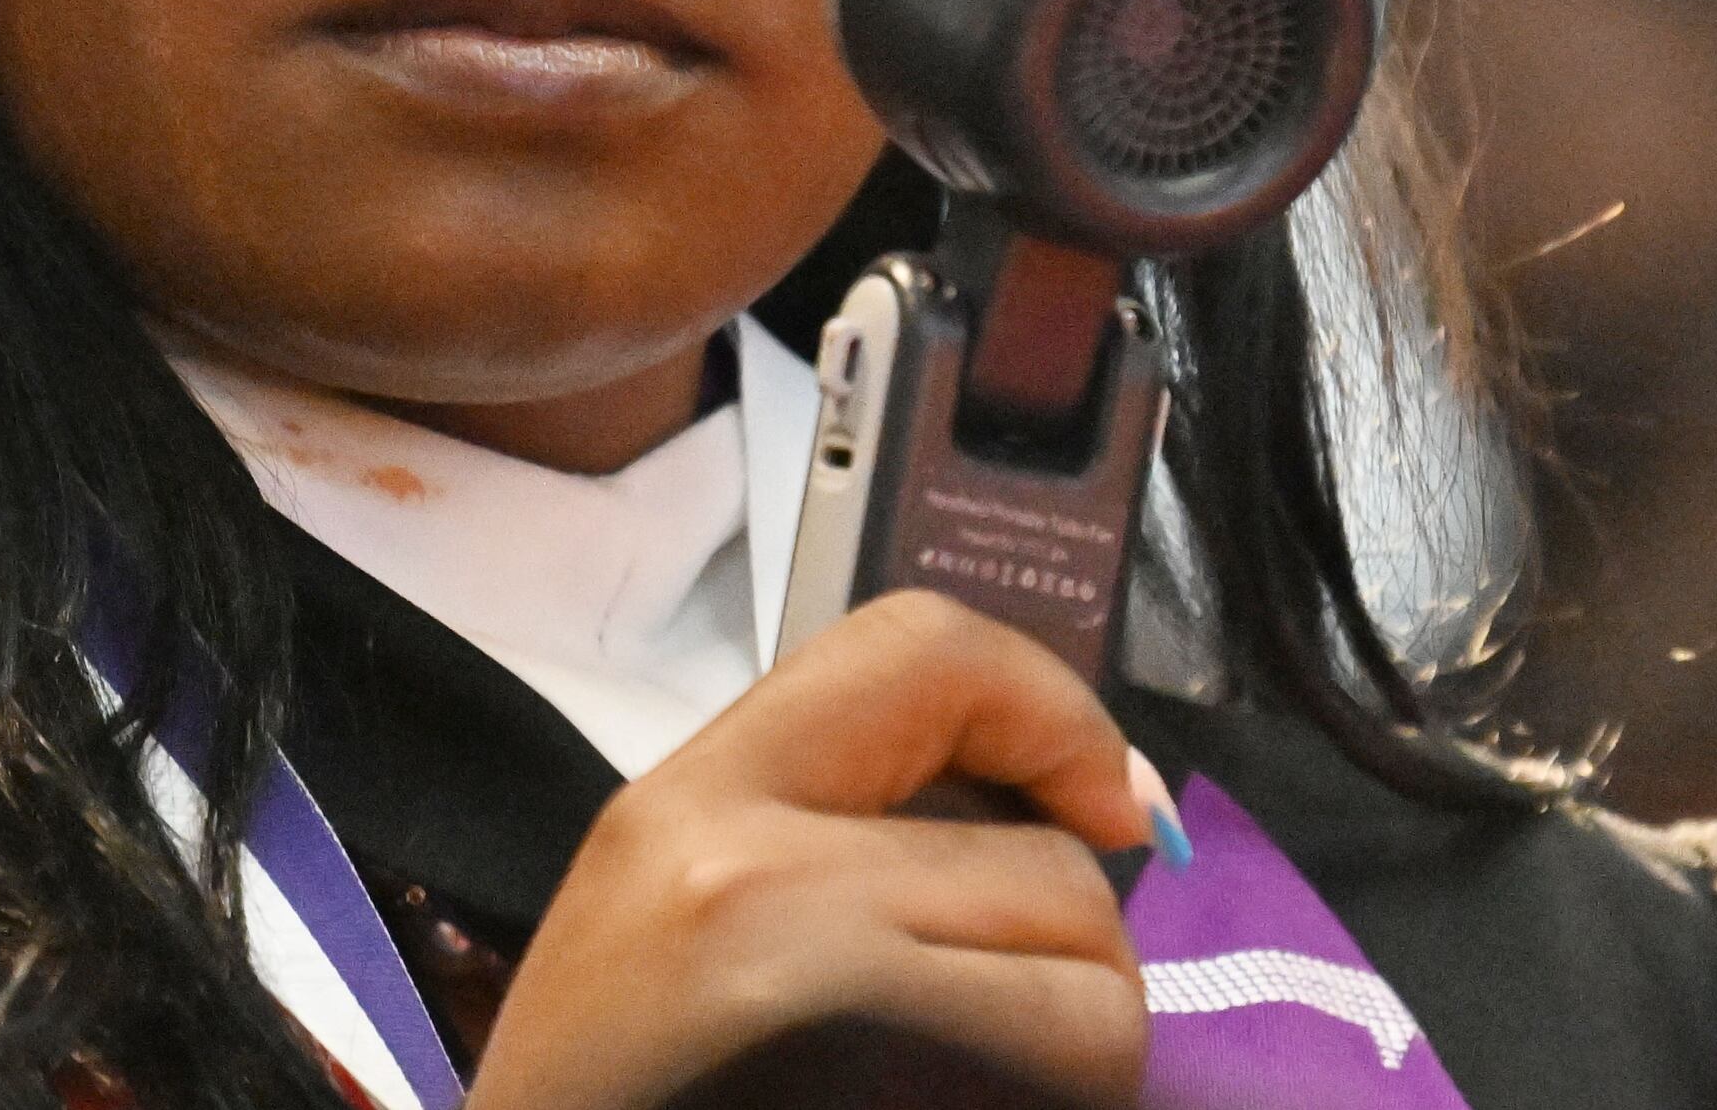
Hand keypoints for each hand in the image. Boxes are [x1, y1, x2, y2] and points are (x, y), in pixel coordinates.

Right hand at [464, 590, 1157, 1109]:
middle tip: (977, 1016)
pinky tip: (959, 1093)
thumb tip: (1087, 803)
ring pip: (1094, 991)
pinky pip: (1073, 1073)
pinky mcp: (900, 1094)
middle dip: (1059, 947)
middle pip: (1055, 869)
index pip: (924, 650)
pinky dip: (1058, 1092)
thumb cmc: (615, 1082)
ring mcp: (829, 1005)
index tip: (1101, 800)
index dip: (1053, 710)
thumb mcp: (675, 909)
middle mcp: (751, 884)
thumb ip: (832, 829)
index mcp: (688, 803)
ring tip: (962, 1067)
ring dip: (1069, 1042)